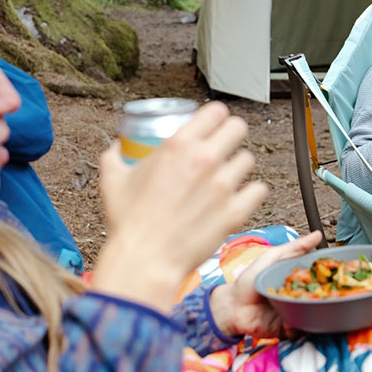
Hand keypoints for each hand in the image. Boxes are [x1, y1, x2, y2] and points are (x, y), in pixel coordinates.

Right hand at [91, 102, 267, 312]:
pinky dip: (251, 193)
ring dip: (238, 166)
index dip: (216, 117)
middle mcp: (204, 159)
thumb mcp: (112, 181)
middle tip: (225, 147)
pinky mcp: (236, 211)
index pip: (215, 111)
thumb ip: (113, 157)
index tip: (214, 125)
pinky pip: (259, 190)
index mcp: (178, 144)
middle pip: (238, 128)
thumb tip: (115, 147)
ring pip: (248, 159)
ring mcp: (223, 185)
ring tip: (228, 177)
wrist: (145, 260)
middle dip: (232, 135)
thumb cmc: (128, 223)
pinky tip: (241, 197)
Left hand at [208, 230, 323, 339]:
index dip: (331, 276)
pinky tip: (293, 319)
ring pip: (314, 314)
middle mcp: (300, 297)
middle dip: (328, 297)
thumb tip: (317, 235)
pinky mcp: (289, 329)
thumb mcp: (272, 258)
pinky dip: (300, 326)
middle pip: (320, 297)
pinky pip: (300, 329)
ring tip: (316, 307)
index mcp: (298, 279)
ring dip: (316, 312)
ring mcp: (296, 313)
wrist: (232, 306)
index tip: (340, 273)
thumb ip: (294, 247)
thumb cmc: (249, 280)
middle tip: (332, 293)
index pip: (320, 277)